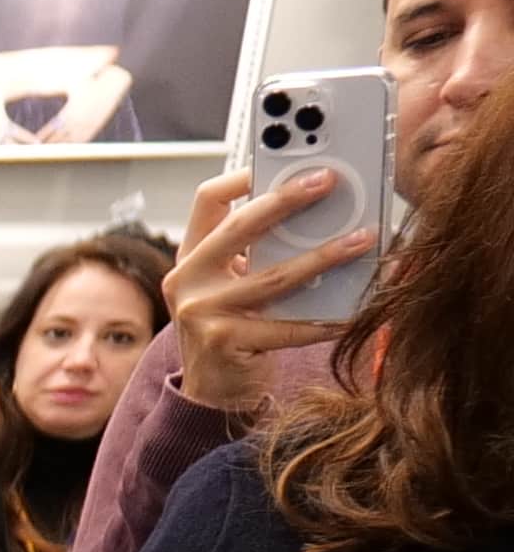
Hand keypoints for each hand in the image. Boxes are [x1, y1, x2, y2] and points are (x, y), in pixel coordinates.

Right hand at [165, 161, 367, 416]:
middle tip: (329, 181)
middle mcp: (188, 280)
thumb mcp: (232, 284)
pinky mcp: (223, 343)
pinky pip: (285, 327)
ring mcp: (201, 312)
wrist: (213, 389)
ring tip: (364, 240)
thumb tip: (318, 213)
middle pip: (241, 227)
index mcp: (191, 257)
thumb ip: (255, 253)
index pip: (208, 201)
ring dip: (325, 256)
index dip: (243, 177)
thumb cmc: (234, 327)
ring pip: (274, 276)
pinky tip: (354, 312)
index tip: (282, 162)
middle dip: (288, 200)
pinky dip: (324, 320)